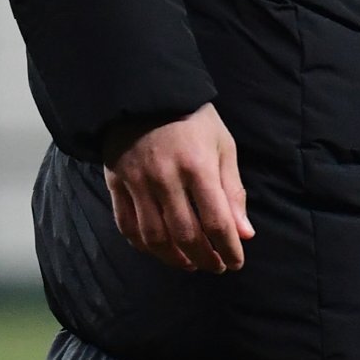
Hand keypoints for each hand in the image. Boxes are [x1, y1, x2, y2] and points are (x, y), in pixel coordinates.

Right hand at [102, 102, 253, 273]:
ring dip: (175, 259)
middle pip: (186, 234)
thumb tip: (244, 233)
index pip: (215, 220)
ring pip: (155, 238)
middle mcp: (165, 178)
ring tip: (192, 264)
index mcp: (197, 165)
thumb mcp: (222, 144)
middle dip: (205, 258)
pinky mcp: (116, 184)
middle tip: (217, 267)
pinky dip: (145, 247)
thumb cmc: (193, 118)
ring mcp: (137, 182)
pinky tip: (161, 251)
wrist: (146, 93)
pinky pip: (127, 227)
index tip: (236, 262)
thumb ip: (232, 190)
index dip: (228, 248)